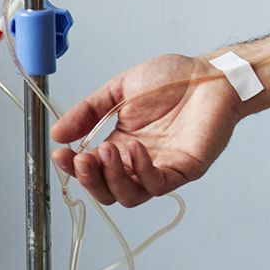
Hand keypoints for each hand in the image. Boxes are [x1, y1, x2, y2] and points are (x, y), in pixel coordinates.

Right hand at [49, 53, 242, 206]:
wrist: (212, 72)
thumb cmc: (174, 78)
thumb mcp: (120, 89)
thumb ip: (89, 111)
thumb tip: (58, 134)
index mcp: (122, 145)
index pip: (91, 171)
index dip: (73, 168)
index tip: (61, 153)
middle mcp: (140, 161)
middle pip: (107, 191)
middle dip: (89, 179)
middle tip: (82, 158)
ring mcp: (163, 167)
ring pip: (129, 196)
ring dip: (111, 179)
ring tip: (105, 151)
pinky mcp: (185, 169)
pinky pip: (158, 184)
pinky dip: (140, 171)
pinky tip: (133, 149)